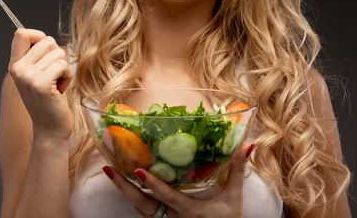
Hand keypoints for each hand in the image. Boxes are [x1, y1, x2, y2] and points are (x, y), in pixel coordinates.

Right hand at [8, 28, 73, 140]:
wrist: (50, 130)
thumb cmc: (48, 101)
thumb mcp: (35, 76)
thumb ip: (35, 57)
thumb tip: (44, 38)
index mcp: (15, 65)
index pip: (20, 34)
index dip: (38, 35)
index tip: (47, 51)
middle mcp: (18, 69)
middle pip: (47, 40)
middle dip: (57, 55)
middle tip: (53, 76)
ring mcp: (28, 77)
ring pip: (58, 53)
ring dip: (64, 68)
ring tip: (56, 85)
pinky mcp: (41, 84)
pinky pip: (63, 65)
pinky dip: (67, 76)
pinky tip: (60, 90)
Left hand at [103, 142, 254, 217]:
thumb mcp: (234, 198)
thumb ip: (237, 171)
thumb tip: (247, 145)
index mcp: (190, 212)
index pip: (168, 197)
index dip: (153, 185)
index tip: (138, 170)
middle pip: (143, 206)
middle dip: (124, 188)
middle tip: (108, 169)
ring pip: (140, 209)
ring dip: (125, 191)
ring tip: (111, 171)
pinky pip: (144, 211)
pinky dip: (133, 198)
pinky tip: (125, 183)